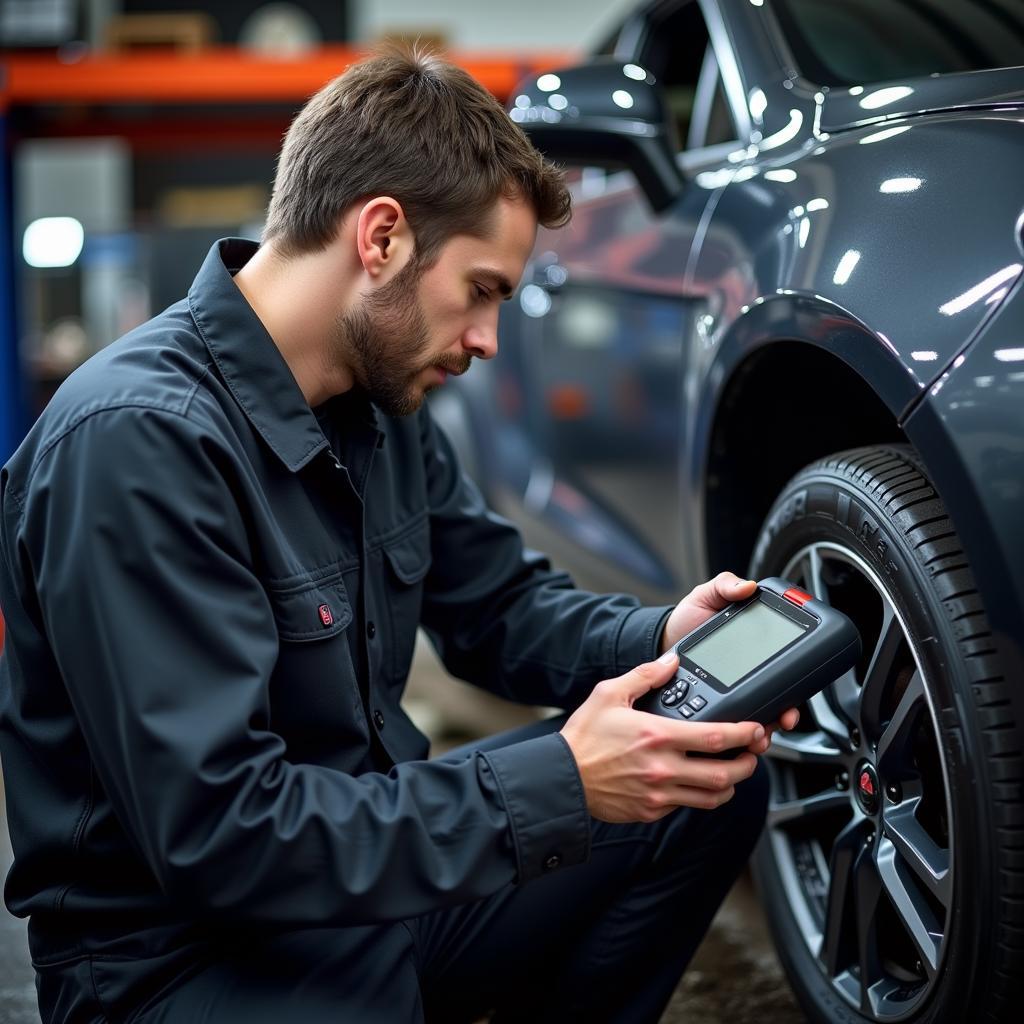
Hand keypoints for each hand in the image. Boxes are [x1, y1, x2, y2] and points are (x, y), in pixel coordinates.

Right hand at [560, 652, 762, 823]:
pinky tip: (697, 783)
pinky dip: (699, 796)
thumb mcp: (609, 694)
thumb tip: (672, 662)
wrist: (560, 777)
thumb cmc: (583, 737)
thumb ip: (645, 675)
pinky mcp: (651, 811)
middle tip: (752, 754)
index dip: (744, 734)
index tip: (756, 729)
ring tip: (732, 772)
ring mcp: (658, 794)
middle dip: (748, 765)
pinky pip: (686, 807)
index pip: (715, 738)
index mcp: (657, 736)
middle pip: (724, 774)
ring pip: (711, 798)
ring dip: (730, 786)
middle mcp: (662, 768)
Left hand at [659, 570, 800, 753]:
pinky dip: (739, 735)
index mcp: (755, 646)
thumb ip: (726, 586)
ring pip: (760, 715)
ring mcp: (734, 689)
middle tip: (784, 718)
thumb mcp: (706, 595)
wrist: (660, 641)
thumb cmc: (687, 617)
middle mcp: (750, 671)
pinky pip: (732, 723)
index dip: (796, 682)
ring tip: (762, 735)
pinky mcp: (717, 703)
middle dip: (786, 711)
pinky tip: (739, 740)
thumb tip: (747, 586)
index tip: (796, 694)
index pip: (785, 667)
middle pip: (779, 697)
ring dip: (767, 728)